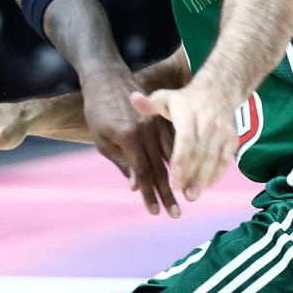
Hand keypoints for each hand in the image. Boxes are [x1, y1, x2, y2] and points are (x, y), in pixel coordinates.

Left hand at [88, 72, 178, 216]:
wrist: (107, 77)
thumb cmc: (98, 110)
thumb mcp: (101, 138)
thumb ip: (121, 162)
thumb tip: (135, 187)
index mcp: (130, 136)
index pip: (143, 172)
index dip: (148, 194)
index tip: (154, 213)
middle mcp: (149, 131)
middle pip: (163, 168)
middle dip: (168, 194)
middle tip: (175, 215)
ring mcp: (161, 123)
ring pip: (176, 155)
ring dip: (183, 179)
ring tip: (189, 198)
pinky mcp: (166, 118)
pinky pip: (179, 142)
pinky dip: (187, 159)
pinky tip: (194, 173)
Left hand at [131, 86, 236, 202]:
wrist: (219, 90)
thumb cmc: (185, 99)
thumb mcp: (165, 97)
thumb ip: (149, 104)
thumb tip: (133, 99)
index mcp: (189, 113)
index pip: (185, 138)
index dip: (180, 158)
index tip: (173, 175)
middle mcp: (208, 122)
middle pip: (200, 152)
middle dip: (190, 174)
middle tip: (179, 192)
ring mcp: (223, 131)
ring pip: (213, 158)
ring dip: (203, 178)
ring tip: (191, 195)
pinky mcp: (233, 139)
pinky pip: (225, 160)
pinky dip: (216, 175)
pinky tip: (204, 186)